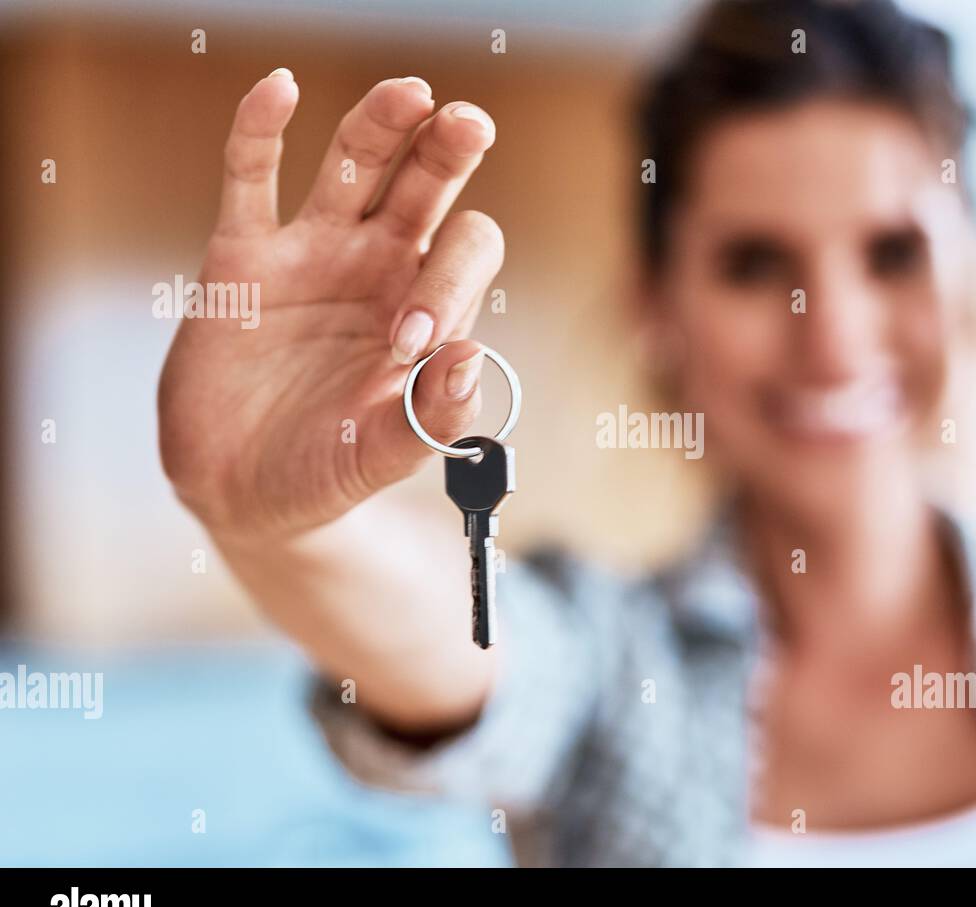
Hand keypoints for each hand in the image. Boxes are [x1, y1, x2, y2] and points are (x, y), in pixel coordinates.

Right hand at [159, 70, 503, 540]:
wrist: (245, 490)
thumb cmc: (327, 470)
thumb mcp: (384, 455)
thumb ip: (432, 416)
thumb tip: (473, 356)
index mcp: (425, 308)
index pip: (461, 255)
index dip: (447, 279)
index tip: (407, 340)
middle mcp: (377, 268)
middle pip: (425, 186)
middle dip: (449, 154)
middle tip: (470, 126)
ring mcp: (312, 254)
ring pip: (353, 164)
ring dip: (380, 124)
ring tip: (411, 93)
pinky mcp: (242, 257)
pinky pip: (251, 178)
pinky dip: (259, 131)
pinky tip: (278, 87)